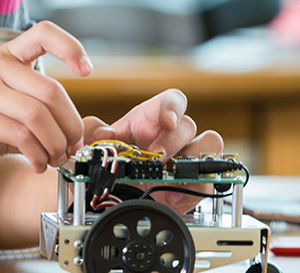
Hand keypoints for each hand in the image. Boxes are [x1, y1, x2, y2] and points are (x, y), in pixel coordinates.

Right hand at [0, 21, 91, 173]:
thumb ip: (30, 102)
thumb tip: (74, 128)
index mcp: (4, 56)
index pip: (44, 33)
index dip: (71, 48)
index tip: (87, 71)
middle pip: (51, 90)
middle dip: (71, 123)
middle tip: (74, 145)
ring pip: (39, 115)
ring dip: (56, 144)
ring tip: (57, 158)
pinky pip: (22, 135)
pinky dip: (37, 154)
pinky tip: (37, 163)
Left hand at [82, 89, 223, 213]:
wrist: (113, 194)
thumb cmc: (110, 162)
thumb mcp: (93, 145)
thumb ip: (90, 131)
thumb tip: (104, 132)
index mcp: (152, 119)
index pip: (173, 100)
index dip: (173, 107)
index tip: (166, 121)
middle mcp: (173, 135)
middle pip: (189, 125)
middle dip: (173, 142)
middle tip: (155, 159)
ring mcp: (186, 158)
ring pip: (209, 146)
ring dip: (191, 160)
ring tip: (168, 176)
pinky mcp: (193, 184)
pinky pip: (208, 181)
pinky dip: (192, 191)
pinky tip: (172, 198)